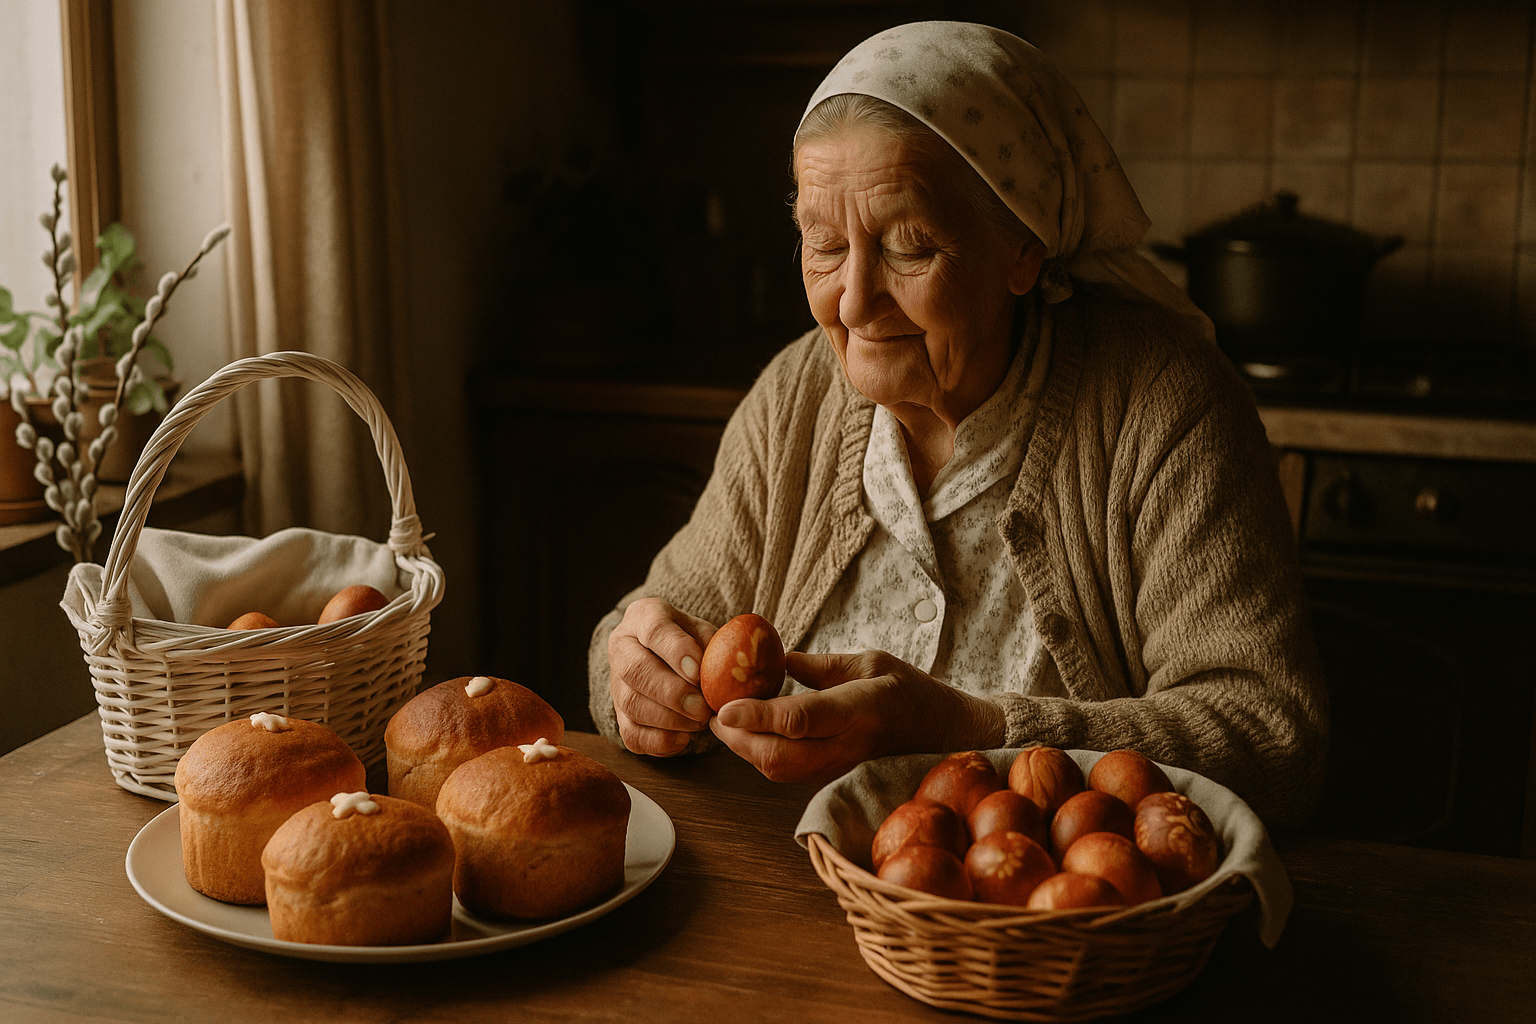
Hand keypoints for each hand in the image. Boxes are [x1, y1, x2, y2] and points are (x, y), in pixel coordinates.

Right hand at [608, 598, 716, 755]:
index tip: (699, 673)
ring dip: (668, 719)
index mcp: (643, 616)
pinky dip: (658, 741)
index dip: (676, 651)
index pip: (654, 629)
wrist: (669, 657)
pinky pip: (631, 734)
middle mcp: (621, 647)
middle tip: (702, 708)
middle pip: (635, 670)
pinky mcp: (619, 713)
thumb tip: (727, 671)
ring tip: (698, 722)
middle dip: (671, 693)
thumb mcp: (706, 632)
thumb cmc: (693, 642)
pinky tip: (683, 738)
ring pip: (631, 704)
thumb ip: (715, 646)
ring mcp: (616, 682)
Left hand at [708, 649, 1005, 784]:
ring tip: (725, 722)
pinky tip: (750, 735)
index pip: (800, 719)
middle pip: (779, 756)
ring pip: (779, 771)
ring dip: (745, 750)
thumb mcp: (870, 662)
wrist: (946, 734)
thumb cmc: (909, 690)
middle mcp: (848, 746)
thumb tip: (776, 660)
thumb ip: (820, 666)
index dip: (758, 717)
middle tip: (711, 712)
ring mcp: (841, 768)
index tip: (723, 707)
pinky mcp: (834, 779)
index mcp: (859, 710)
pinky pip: (788, 774)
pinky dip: (761, 757)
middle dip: (737, 738)